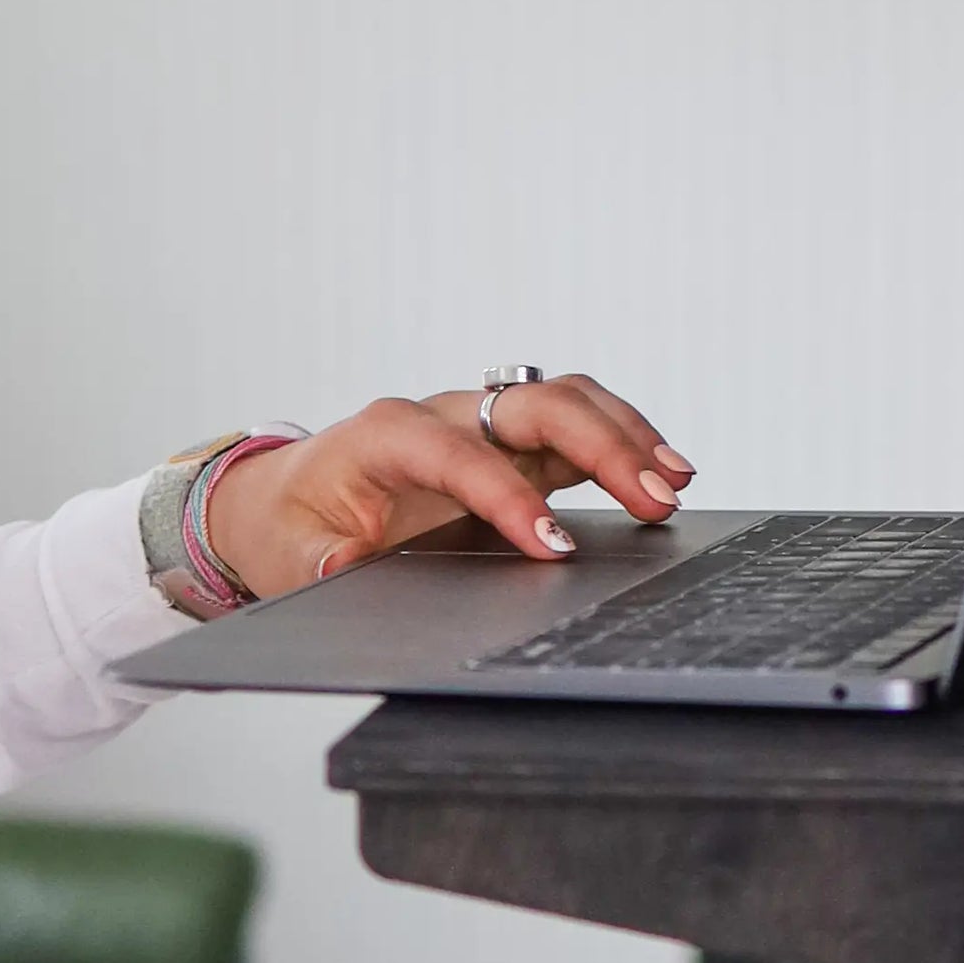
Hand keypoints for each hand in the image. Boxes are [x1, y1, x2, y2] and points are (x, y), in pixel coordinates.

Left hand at [204, 374, 692, 589]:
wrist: (290, 498)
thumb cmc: (292, 524)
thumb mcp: (289, 551)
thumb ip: (319, 560)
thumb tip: (347, 561)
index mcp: (387, 434)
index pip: (461, 455)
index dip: (509, 497)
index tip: (552, 546)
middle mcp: (444, 413)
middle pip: (536, 404)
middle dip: (600, 445)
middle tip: (654, 496)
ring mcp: (482, 421)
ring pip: (567, 400)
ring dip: (625, 434)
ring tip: (674, 481)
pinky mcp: (510, 442)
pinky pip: (575, 427)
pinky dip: (622, 441)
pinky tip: (662, 473)